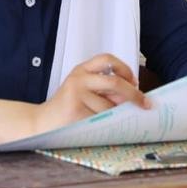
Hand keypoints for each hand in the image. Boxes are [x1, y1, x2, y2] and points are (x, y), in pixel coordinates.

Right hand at [0, 53, 147, 145]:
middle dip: (134, 95)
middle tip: (145, 105)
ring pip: (110, 106)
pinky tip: (105, 128)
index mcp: (81, 70)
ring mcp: (77, 93)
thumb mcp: (82, 91)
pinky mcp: (76, 110)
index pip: (107, 59)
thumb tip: (134, 98)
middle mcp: (79, 78)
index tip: (134, 81)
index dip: (125, 69)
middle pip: (115, 82)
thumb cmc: (66, 109)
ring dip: (118, 116)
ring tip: (116, 122)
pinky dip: (109, 125)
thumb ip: (104, 90)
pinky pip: (102, 118)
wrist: (41, 123)